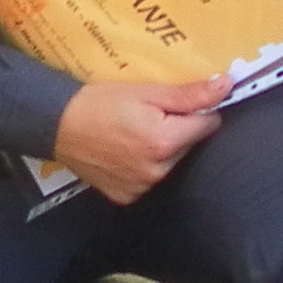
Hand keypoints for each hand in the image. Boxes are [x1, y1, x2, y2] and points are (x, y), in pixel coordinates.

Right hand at [45, 78, 226, 204]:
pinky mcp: (127, 197)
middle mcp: (157, 171)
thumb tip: (226, 86)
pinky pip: (149, 179)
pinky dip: (143, 165)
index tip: (175, 104)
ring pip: (170, 163)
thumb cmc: (99, 103)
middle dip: (177, 130)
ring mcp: (142, 188)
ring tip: (134, 133)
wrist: (57, 124)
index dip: (195, 111)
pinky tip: (125, 151)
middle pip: (188, 146)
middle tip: (148, 116)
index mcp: (165, 142)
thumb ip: (189, 95)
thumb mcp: (146, 92)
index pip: (207, 125)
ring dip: (161, 149)